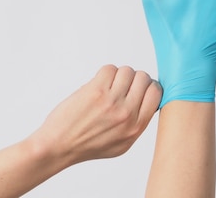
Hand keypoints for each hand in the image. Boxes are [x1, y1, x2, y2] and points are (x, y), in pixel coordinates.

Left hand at [29, 65, 161, 164]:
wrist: (59, 145)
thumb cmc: (86, 145)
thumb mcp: (121, 144)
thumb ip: (137, 124)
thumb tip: (146, 102)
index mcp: (136, 127)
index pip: (157, 94)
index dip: (149, 86)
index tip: (141, 87)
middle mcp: (127, 114)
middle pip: (143, 79)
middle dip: (134, 79)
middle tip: (121, 86)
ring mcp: (112, 101)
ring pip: (127, 71)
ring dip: (118, 75)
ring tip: (108, 86)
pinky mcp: (96, 91)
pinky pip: (109, 69)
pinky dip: (105, 73)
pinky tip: (98, 84)